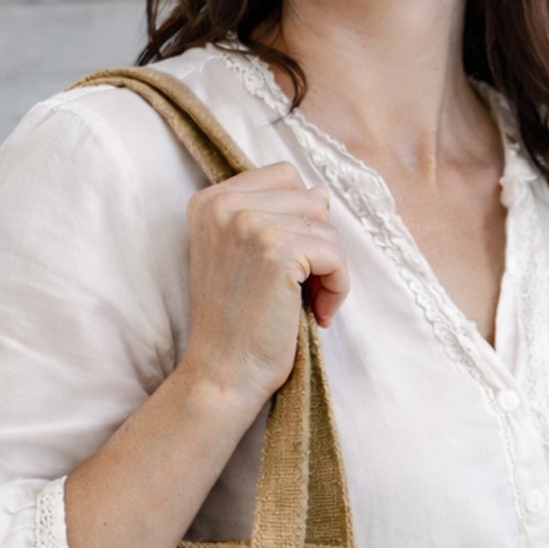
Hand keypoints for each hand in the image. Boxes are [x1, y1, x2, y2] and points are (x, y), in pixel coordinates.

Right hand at [180, 163, 349, 409]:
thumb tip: (321, 192)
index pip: (284, 175)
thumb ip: (271, 217)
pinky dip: (338, 287)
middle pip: (310, 197)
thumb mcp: (241, 255)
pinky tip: (318, 314)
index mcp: (210, 200)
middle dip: (317, 243)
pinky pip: (335, 253)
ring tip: (308, 302)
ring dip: (328, 268)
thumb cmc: (237, 322)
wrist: (223, 372)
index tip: (290, 264)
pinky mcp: (276, 250)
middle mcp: (224, 204)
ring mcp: (248, 224)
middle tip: (302, 287)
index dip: (300, 219)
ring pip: (326, 225)